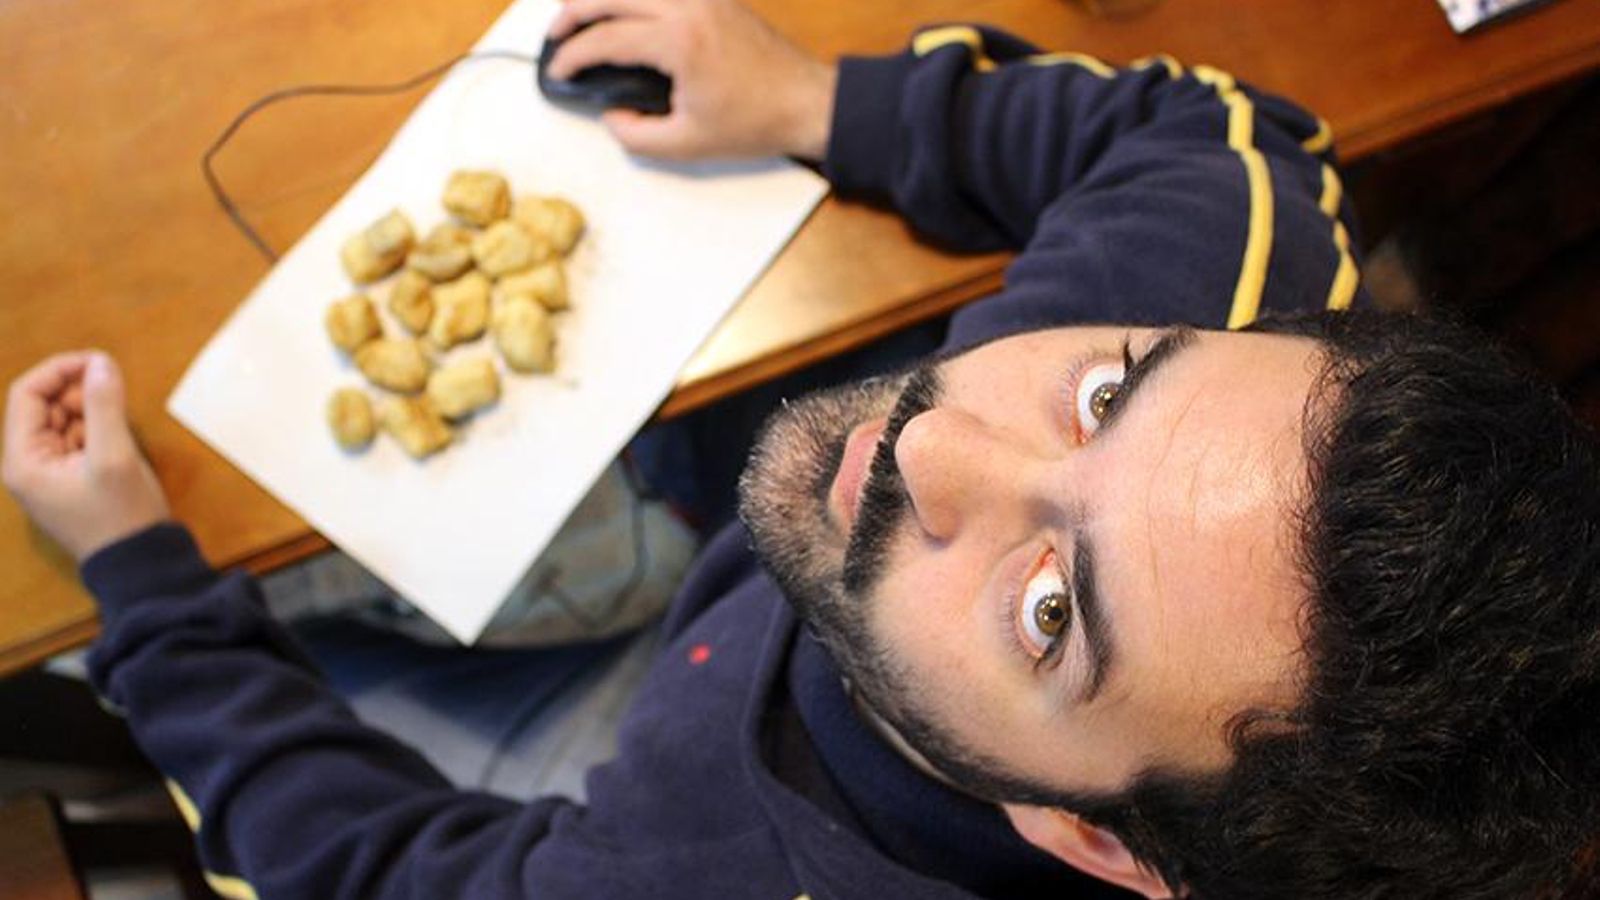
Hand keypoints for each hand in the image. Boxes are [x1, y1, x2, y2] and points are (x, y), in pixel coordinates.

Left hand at [3, 351, 170, 562]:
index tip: (99, 362)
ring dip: (89, 408)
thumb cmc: (122, 516)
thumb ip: (104, 406)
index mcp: (23, 460)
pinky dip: (97, 429)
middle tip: (115, 387)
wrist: (140, 567)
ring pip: (62, 421)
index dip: (59, 370)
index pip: (26, 394)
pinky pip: (78, 441)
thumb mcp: (114, 457)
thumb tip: (101, 363)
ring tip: (120, 415)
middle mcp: (27, 466)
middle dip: (77, 390)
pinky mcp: (72, 481)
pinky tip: (119, 436)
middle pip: (42, 406)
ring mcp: (50, 475)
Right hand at [546, 0, 836, 160]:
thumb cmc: (756, 122)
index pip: (606, 38)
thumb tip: (612, 115)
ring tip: (582, 19)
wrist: (806, 103)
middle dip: (573, 12)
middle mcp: (689, 6)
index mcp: (679, 41)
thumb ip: (636, 135)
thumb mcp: (687, 144)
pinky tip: (624, 11)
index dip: (573, 56)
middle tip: (556, 37)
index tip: (559, 73)